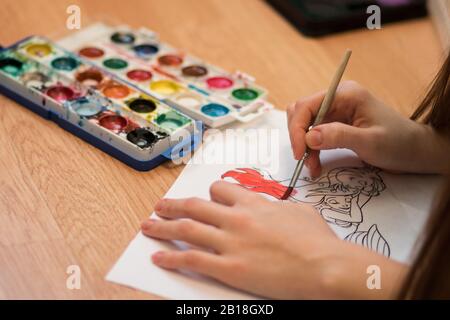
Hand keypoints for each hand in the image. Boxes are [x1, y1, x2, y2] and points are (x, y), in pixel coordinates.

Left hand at [141, 181, 404, 298]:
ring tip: (148, 226)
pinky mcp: (228, 268)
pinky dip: (171, 257)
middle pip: (195, 206)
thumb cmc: (318, 241)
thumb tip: (278, 208)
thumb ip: (282, 208)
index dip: (208, 193)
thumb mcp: (301, 213)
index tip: (203, 197)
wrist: (325, 265)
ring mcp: (230, 242)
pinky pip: (191, 259)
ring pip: (187, 228)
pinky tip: (159, 256)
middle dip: (173, 205)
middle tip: (159, 206)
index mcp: (254, 202)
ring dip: (163, 227)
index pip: (220, 189)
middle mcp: (236, 217)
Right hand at [287, 81, 449, 175]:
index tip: (299, 153)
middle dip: (299, 137)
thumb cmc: (399, 144)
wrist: (416, 152)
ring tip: (312, 167)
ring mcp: (336, 111)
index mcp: (345, 94)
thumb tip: (309, 136)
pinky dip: (311, 150)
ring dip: (304, 146)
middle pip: (302, 113)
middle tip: (304, 160)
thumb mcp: (370, 142)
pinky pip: (314, 135)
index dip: (298, 129)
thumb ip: (339, 136)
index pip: (307, 106)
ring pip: (305, 125)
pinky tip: (316, 164)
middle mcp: (337, 99)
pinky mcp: (336, 124)